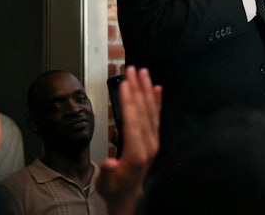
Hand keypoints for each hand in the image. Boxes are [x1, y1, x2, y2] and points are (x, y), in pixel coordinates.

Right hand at [97, 66, 161, 214]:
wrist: (127, 195)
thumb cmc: (115, 187)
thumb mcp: (107, 183)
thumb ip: (108, 172)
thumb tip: (109, 163)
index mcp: (137, 152)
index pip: (133, 120)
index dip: (129, 101)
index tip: (125, 84)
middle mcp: (149, 144)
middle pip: (143, 111)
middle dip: (138, 89)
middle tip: (132, 70)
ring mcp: (153, 140)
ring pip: (151, 110)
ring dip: (147, 90)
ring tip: (143, 72)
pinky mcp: (154, 138)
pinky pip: (156, 116)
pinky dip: (157, 101)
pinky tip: (157, 88)